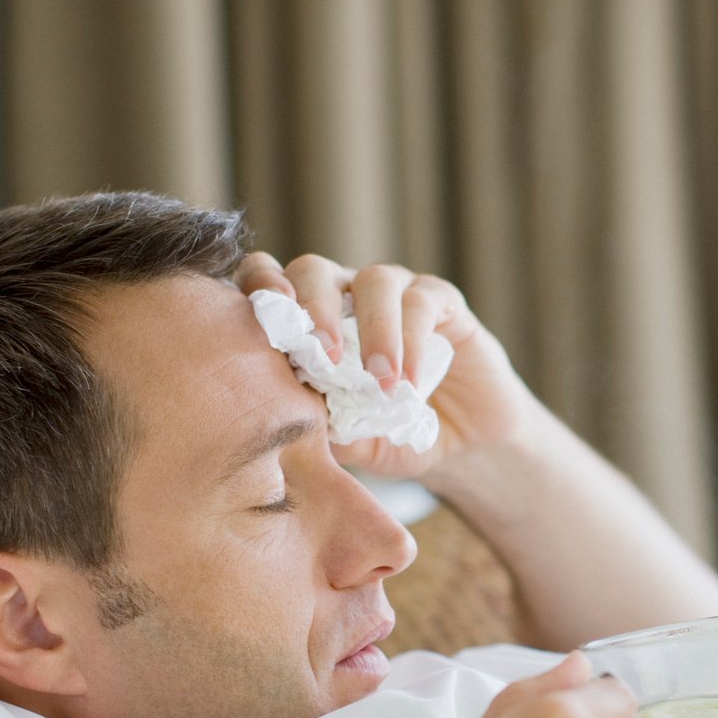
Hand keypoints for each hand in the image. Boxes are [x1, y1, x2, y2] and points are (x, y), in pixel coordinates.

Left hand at [235, 250, 538, 481]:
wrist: (459, 447)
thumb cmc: (389, 436)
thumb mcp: (346, 440)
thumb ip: (317, 423)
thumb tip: (285, 414)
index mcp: (309, 321)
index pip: (269, 281)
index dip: (259, 286)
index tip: (263, 323)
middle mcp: (346, 296)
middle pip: (313, 269)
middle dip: (313, 307)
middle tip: (323, 356)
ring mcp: (395, 293)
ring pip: (374, 281)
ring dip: (373, 329)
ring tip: (379, 379)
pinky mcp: (442, 301)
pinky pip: (422, 303)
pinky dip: (413, 342)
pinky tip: (410, 384)